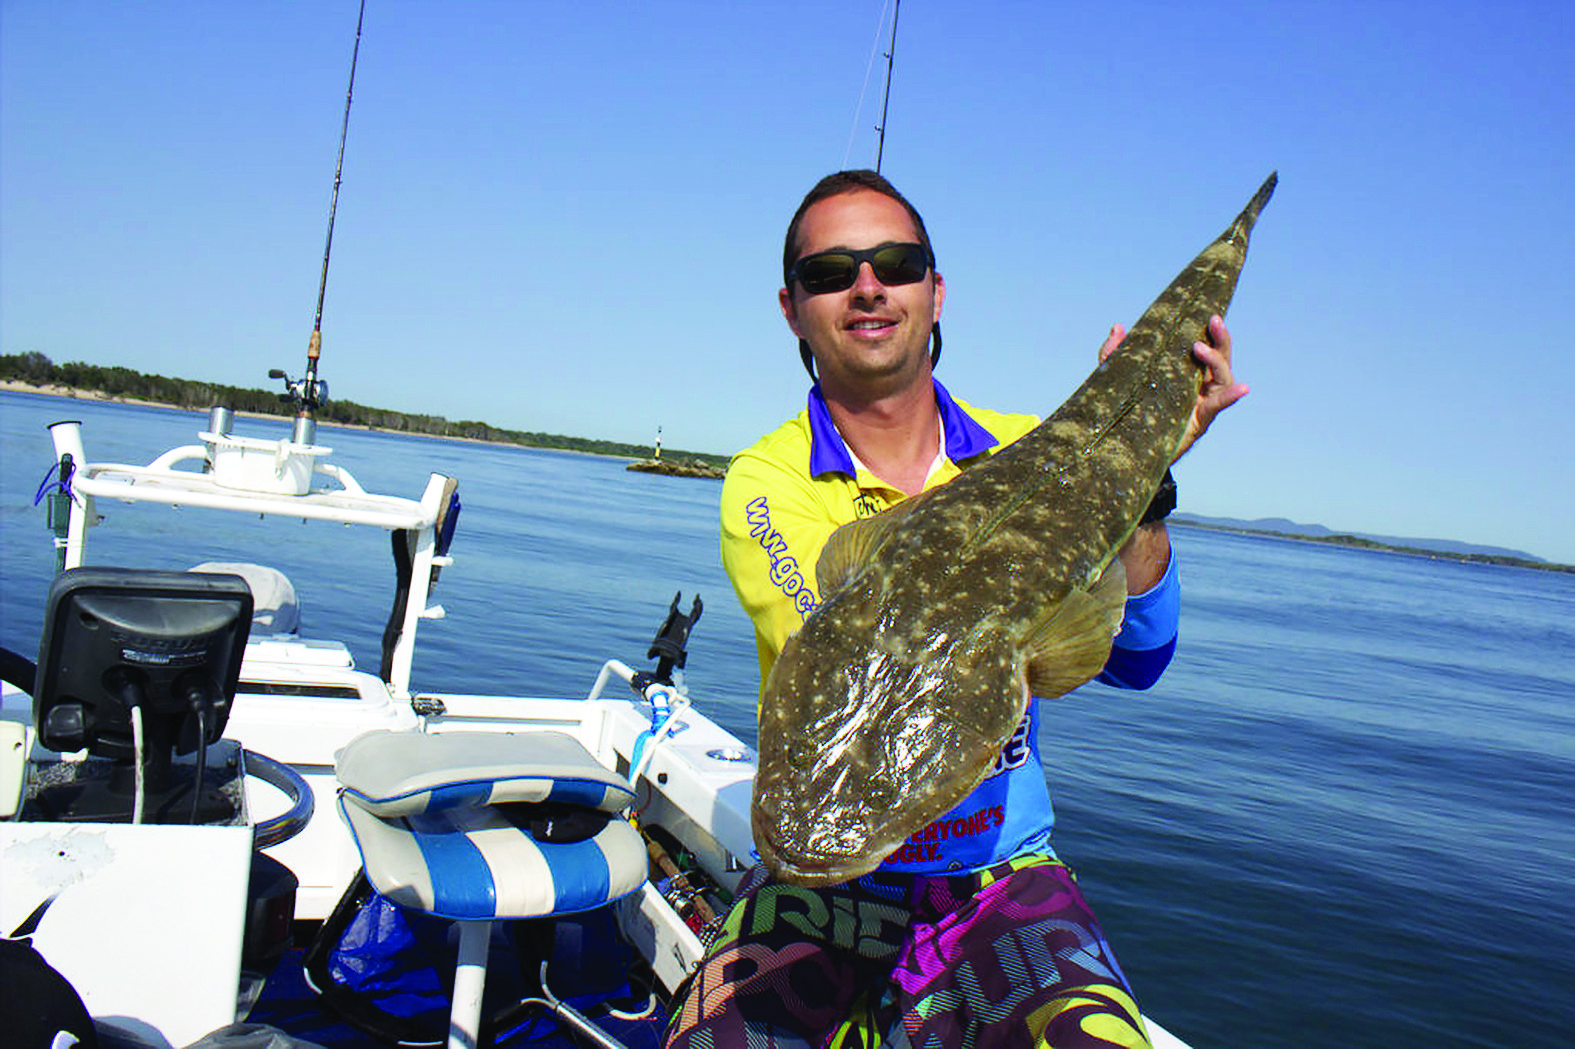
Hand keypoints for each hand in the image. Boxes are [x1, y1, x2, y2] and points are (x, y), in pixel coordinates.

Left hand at [1099, 314, 1246, 458]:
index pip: (1203, 346)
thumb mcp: (1120, 379)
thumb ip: (1116, 354)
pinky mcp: (1203, 419)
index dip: (1210, 330)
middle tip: (1212, 320)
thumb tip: (1118, 327)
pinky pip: (1221, 405)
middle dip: (1220, 337)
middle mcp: (1199, 383)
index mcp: (1185, 371)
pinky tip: (1243, 388)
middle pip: (1220, 356)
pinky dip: (1233, 396)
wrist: (1130, 447)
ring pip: (1223, 376)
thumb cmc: (1132, 410)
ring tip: (1200, 349)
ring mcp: (1204, 400)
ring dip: (1216, 360)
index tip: (1208, 312)